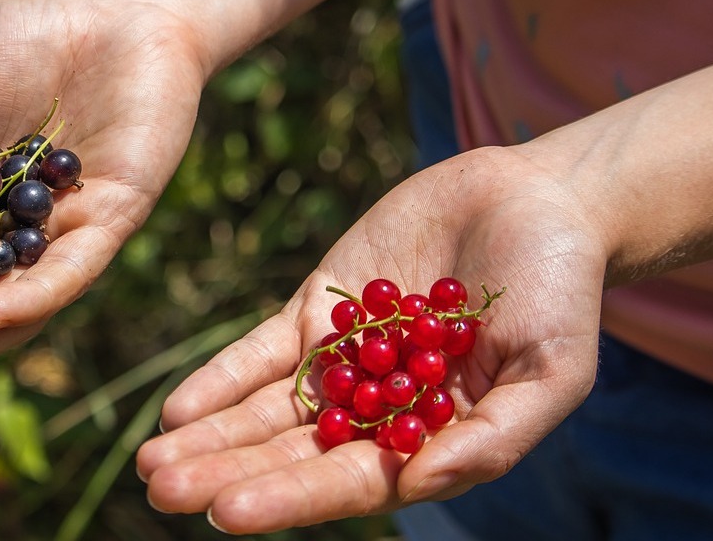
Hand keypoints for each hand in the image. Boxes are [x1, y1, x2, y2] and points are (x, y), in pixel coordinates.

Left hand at [136, 145, 609, 533]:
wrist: (536, 203)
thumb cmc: (561, 294)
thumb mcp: (551, 372)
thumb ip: (491, 436)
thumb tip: (418, 483)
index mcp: (426, 442)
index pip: (348, 482)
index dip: (288, 498)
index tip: (225, 512)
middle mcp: (374, 413)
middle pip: (289, 454)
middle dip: (225, 473)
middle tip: (160, 490)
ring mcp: (341, 361)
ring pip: (264, 410)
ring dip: (209, 437)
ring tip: (150, 464)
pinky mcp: (319, 310)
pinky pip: (261, 352)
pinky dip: (222, 379)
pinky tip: (178, 409)